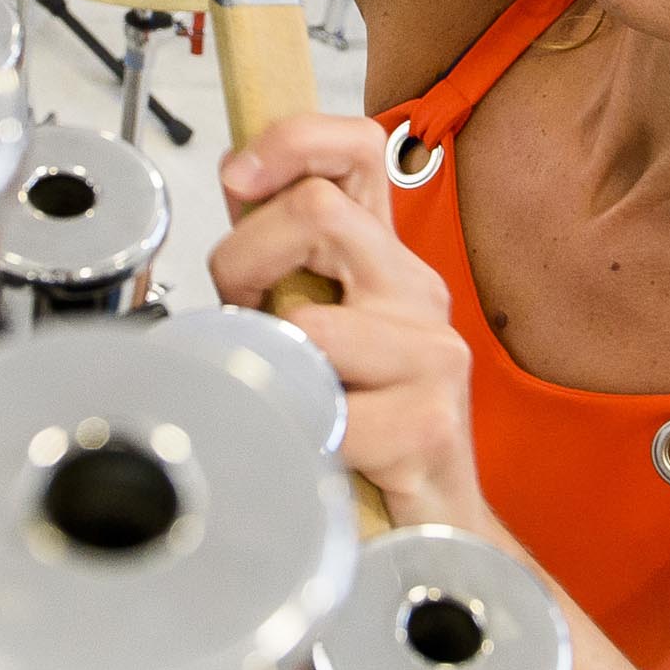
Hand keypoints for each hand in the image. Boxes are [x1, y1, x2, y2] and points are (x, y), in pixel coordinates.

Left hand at [208, 115, 490, 532]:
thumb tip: (237, 191)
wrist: (433, 530)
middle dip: (244, 259)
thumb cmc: (360, 431)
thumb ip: (279, 263)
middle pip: (319, 210)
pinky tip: (313, 447)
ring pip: (311, 318)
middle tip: (240, 315)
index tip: (241, 178)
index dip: (294, 140)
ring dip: (267, 361)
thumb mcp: (309, 328)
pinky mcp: (428, 421)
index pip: (358, 148)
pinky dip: (297, 430)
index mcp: (384, 260)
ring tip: (282, 396)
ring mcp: (430, 354)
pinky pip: (327, 407)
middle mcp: (415, 291)